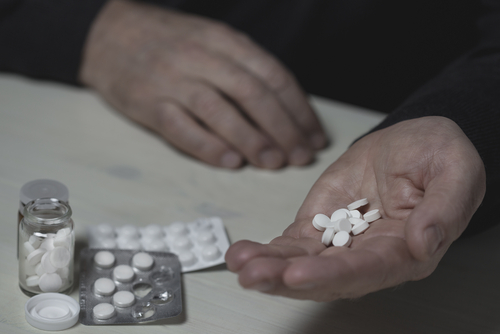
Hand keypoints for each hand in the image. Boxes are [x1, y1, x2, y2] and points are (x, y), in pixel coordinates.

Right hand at [79, 0, 326, 168]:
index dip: (299, 110)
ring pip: (220, 111)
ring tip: (273, 163)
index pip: (273, 76)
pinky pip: (182, 128)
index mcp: (224, 41)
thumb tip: (283, 111)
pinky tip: (231, 162)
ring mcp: (173, 80)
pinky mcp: (149, 104)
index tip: (314, 137)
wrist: (111, 34)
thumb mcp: (212, 41)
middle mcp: (201, 57)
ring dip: (251, 140)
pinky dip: (208, 147)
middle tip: (299, 157)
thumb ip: (244, 68)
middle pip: (253, 94)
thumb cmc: (171, 43)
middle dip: (283, 129)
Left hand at [225, 116, 485, 300]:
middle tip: (254, 275)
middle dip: (288, 279)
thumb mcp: (455, 170)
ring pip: (303, 263)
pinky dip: (268, 250)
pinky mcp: (320, 226)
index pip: (370, 269)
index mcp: (406, 249)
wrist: (413, 142)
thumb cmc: (437, 156)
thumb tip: (424, 242)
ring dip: (270, 268)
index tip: (299, 274)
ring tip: (239, 264)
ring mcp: (341, 242)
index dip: (334, 274)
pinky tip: (243, 254)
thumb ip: (445, 208)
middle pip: (327, 276)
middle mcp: (370, 255)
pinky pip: (292, 244)